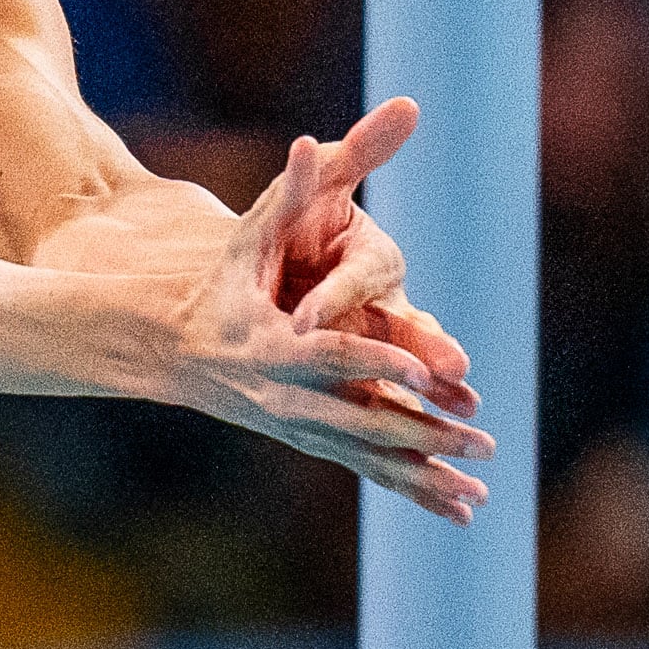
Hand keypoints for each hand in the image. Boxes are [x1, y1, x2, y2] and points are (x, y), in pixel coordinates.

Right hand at [171, 127, 493, 521]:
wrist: (167, 342)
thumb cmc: (221, 279)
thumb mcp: (250, 231)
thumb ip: (291, 189)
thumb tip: (311, 138)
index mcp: (273, 343)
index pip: (332, 351)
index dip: (378, 359)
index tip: (424, 373)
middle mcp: (286, 394)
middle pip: (360, 418)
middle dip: (421, 432)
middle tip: (479, 438)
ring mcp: (297, 423)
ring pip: (368, 455)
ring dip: (426, 476)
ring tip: (480, 495)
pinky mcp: (310, 437)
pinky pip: (367, 467)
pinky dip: (413, 488)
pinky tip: (457, 511)